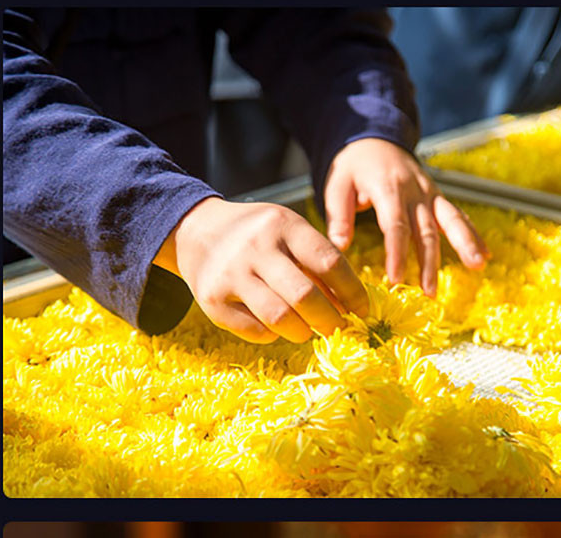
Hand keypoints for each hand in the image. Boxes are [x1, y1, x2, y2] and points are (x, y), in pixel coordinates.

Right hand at [154, 197, 368, 342]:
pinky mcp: (211, 300)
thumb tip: (350, 305)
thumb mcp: (289, 231)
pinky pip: (255, 331)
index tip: (362, 310)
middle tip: (338, 328)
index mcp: (283, 225)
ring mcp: (231, 274)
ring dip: (303, 332)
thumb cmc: (258, 234)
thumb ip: (318, 261)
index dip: (352, 291)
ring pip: (280, 318)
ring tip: (308, 330)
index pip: (328, 261)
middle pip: (305, 295)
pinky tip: (277, 327)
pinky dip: (273, 335)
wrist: (198, 230)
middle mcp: (256, 247)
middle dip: (330, 320)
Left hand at [324, 138, 489, 296]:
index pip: (395, 225)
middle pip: (426, 229)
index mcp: (388, 187)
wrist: (374, 138)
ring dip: (464, 244)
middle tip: (430, 291)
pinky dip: (473, 234)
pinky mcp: (437, 195)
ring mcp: (430, 192)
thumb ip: (339, 214)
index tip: (396, 278)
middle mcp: (414, 190)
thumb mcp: (337, 183)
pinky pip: (457, 215)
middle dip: (429, 262)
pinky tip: (485, 254)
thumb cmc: (353, 165)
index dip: (397, 253)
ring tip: (477, 266)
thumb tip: (340, 246)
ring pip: (450, 219)